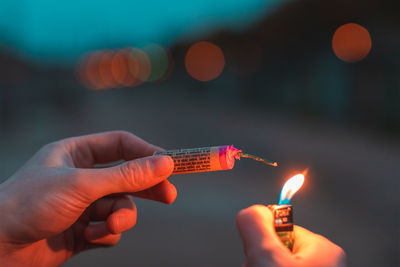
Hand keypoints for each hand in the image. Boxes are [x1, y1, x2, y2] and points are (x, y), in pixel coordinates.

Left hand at [0, 131, 174, 266]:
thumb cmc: (32, 203)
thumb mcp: (83, 185)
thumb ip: (126, 175)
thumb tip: (166, 162)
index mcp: (76, 153)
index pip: (120, 145)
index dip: (146, 153)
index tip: (169, 165)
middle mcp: (80, 177)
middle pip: (126, 177)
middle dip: (145, 188)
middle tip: (169, 196)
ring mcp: (81, 205)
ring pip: (119, 206)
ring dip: (120, 217)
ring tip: (110, 227)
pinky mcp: (81, 231)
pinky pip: (108, 229)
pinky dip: (106, 234)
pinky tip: (90, 237)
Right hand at [236, 205, 345, 266]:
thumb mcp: (267, 256)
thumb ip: (256, 225)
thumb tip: (251, 209)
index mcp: (325, 249)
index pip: (282, 228)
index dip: (265, 240)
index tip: (261, 254)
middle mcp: (325, 263)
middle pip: (277, 249)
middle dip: (262, 260)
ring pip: (276, 264)